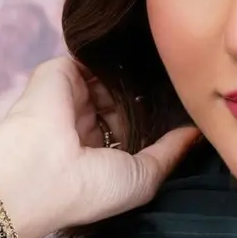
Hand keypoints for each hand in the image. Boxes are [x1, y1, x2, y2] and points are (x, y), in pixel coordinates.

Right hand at [0, 54, 198, 237]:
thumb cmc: (91, 186)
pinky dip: (116, 56)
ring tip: (172, 65)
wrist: (40, 168)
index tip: (191, 109)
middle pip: (125, 103)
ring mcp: (73, 98)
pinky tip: (146, 50)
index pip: (133, 132)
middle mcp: (86, 126)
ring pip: (112, 80)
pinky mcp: (61, 72)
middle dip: (152, 96)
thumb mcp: (143, 179)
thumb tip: (197, 133)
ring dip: (137, 75)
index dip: (159, 123)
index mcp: (100, 156)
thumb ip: (170, 153)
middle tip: (186, 82)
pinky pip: (94, 58)